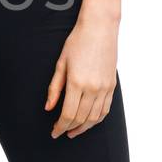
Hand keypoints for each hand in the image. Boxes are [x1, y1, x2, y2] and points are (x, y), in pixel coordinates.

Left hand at [44, 18, 117, 137]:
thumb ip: (54, 88)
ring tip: (73, 131)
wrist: (100, 28)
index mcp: (77, 82)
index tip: (54, 132)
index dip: (60, 126)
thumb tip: (48, 108)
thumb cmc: (77, 42)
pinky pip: (106, 110)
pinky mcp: (112, 86)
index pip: (68, 114)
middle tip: (61, 132)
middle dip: (69, 128)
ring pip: (95, 117)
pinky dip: (97, 119)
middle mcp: (93, 88)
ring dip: (84, 128)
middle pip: (81, 118)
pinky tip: (88, 122)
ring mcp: (105, 88)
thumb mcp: (61, 63)